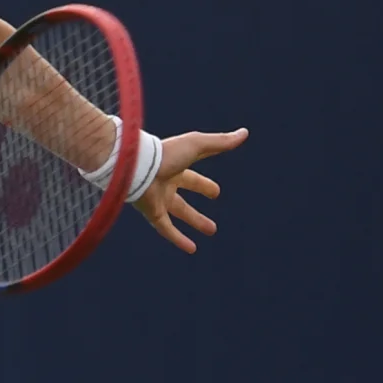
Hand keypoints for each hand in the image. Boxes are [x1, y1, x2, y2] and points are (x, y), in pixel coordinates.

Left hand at [134, 127, 247, 252]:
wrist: (138, 166)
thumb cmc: (167, 153)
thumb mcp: (198, 145)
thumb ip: (220, 142)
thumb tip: (244, 133)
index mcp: (175, 169)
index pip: (192, 179)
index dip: (204, 186)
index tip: (216, 193)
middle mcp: (165, 185)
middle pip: (184, 202)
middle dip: (197, 210)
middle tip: (212, 222)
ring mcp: (158, 199)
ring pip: (178, 215)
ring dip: (194, 223)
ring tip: (211, 231)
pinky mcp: (152, 212)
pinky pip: (165, 229)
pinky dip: (178, 239)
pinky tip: (192, 249)